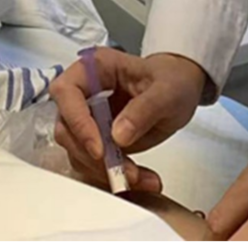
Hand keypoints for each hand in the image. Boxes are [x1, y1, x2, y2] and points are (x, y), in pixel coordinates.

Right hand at [50, 49, 207, 193]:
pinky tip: (141, 179)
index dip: (77, 122)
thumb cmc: (172, 79)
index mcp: (94, 68)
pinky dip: (114, 175)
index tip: (99, 149)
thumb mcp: (167, 91)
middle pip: (67, 128)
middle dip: (92, 155)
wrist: (181, 89)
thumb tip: (118, 136)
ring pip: (78, 151)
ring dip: (104, 171)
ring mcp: (88, 117)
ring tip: (140, 178)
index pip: (66, 92)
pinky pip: (94, 163)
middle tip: (125, 171)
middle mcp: (85, 92)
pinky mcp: (97, 139)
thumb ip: (143, 109)